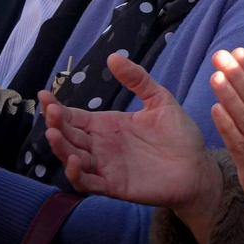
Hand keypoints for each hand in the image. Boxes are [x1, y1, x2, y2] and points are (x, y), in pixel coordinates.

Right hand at [41, 54, 220, 234]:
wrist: (198, 167)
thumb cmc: (179, 135)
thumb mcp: (159, 100)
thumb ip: (138, 79)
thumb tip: (113, 56)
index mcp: (107, 125)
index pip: (74, 116)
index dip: (56, 108)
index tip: (44, 95)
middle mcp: (101, 146)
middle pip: (69, 135)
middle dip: (56, 124)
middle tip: (51, 111)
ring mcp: (106, 167)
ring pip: (73, 158)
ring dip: (61, 148)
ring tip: (54, 134)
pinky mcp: (114, 186)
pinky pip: (88, 183)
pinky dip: (77, 175)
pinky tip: (75, 161)